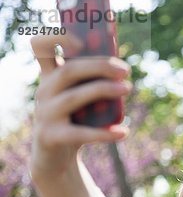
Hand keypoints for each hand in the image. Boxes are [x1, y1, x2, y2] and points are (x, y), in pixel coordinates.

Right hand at [29, 33, 131, 177]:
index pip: (41, 47)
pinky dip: (104, 134)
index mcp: (50, 77)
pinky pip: (80, 133)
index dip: (56, 38)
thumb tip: (123, 70)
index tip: (81, 40)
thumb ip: (94, 83)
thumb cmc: (75, 121)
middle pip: (68, 71)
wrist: (55, 158)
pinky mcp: (51, 137)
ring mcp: (45, 114)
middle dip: (99, 66)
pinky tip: (124, 132)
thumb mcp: (80, 98)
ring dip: (103, 90)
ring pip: (74, 97)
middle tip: (126, 70)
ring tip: (128, 88)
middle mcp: (44, 92)